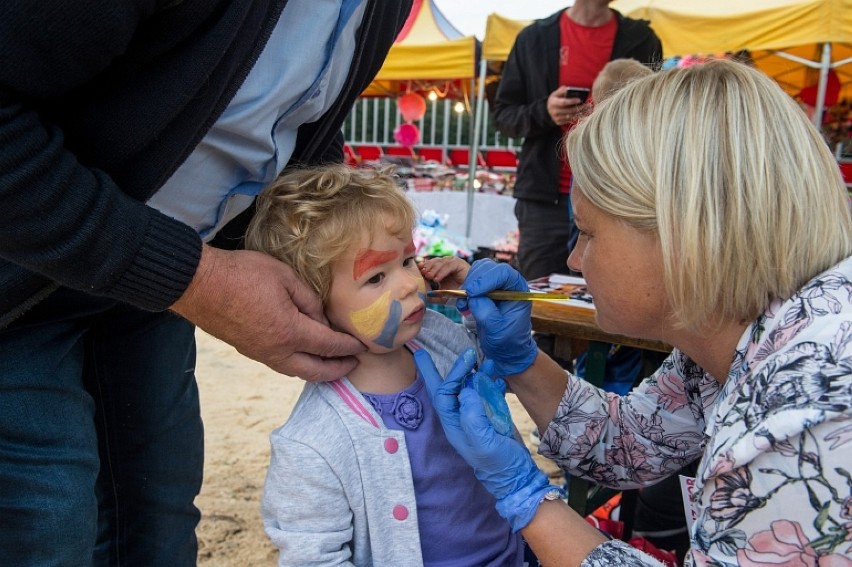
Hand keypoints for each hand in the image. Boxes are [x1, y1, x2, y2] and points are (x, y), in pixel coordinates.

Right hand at [171, 245, 365, 380]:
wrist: (200, 285)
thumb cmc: (243, 275)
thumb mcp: (285, 277)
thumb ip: (309, 300)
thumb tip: (321, 318)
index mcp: (291, 332)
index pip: (329, 346)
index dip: (348, 347)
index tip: (362, 346)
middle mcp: (278, 351)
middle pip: (315, 370)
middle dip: (337, 370)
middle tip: (353, 363)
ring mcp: (261, 354)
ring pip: (296, 371)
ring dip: (317, 370)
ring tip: (331, 363)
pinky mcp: (249, 350)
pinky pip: (281, 365)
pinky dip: (298, 365)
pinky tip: (303, 355)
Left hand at [416, 349, 558, 531]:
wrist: (519, 477)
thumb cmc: (499, 464)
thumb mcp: (484, 442)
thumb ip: (473, 417)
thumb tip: (467, 391)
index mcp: (454, 425)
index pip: (445, 394)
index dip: (451, 374)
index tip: (465, 358)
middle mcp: (461, 419)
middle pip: (450, 389)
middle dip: (452, 370)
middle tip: (453, 352)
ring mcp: (476, 418)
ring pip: (470, 390)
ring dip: (476, 374)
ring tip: (485, 359)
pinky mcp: (491, 418)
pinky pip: (486, 396)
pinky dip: (491, 384)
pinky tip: (498, 376)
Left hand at [418, 256, 469, 304]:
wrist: (470, 295)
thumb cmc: (457, 294)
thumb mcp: (442, 295)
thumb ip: (432, 295)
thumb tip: (421, 295)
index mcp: (441, 268)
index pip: (430, 264)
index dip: (424, 267)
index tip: (418, 271)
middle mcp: (446, 263)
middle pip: (434, 261)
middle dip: (428, 267)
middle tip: (423, 275)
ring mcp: (452, 262)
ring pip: (440, 262)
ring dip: (433, 269)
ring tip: (429, 277)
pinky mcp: (459, 263)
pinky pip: (448, 266)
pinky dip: (442, 272)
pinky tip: (437, 279)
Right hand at [460, 259, 536, 376]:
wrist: (506, 348)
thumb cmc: (508, 340)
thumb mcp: (498, 330)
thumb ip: (487, 313)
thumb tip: (474, 297)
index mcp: (518, 290)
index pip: (503, 273)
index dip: (486, 279)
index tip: (472, 293)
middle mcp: (508, 283)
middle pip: (489, 268)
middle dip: (474, 280)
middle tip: (465, 297)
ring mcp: (495, 285)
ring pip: (478, 271)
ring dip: (467, 285)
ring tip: (464, 303)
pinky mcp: (484, 290)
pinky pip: (471, 281)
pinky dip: (463, 290)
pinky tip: (463, 305)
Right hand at [547, 87, 585, 126]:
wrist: (549, 109)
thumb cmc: (555, 99)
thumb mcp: (556, 93)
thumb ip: (561, 90)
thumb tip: (567, 88)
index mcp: (553, 102)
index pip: (563, 102)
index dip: (572, 101)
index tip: (579, 99)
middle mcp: (553, 111)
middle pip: (568, 110)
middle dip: (578, 108)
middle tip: (585, 105)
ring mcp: (556, 118)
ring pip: (570, 116)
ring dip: (579, 113)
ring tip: (586, 108)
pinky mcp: (558, 122)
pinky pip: (569, 120)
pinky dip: (576, 117)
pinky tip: (582, 113)